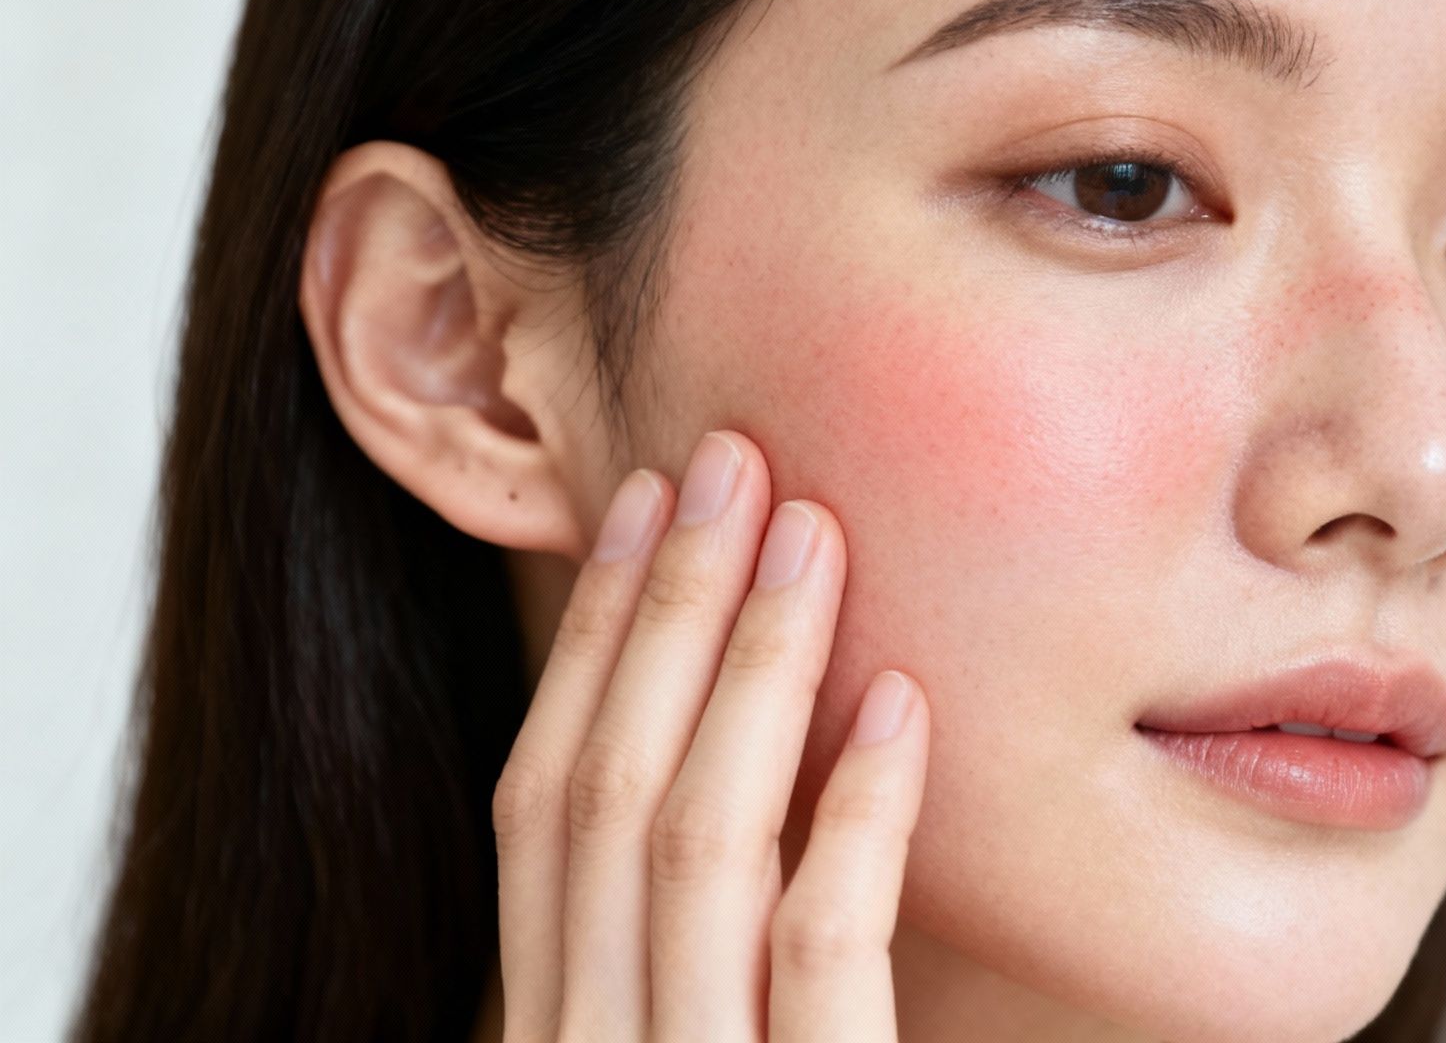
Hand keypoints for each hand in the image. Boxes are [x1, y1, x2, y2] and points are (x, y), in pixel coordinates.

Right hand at [491, 429, 929, 1040]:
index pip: (543, 804)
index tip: (642, 507)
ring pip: (699, 842)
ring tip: (814, 533)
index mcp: (559, 1025)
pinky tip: (900, 703)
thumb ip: (699, 951)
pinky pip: (820, 944)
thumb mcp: (703, 1040)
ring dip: (754, 665)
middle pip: (607, 793)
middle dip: (665, 609)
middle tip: (729, 461)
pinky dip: (856, 812)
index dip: (591, 641)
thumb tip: (744, 755)